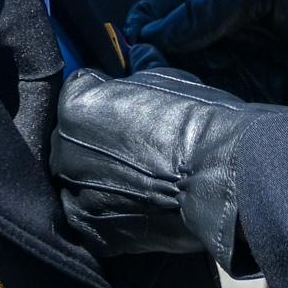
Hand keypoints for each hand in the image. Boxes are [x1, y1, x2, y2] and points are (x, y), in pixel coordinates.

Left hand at [51, 68, 266, 269]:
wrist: (224, 177)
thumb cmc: (198, 121)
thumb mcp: (167, 80)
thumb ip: (137, 75)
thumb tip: (138, 56)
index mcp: (76, 104)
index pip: (78, 92)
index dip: (103, 98)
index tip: (123, 108)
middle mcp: (64, 148)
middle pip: (70, 140)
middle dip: (94, 140)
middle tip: (134, 147)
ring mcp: (75, 193)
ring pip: (77, 179)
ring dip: (98, 177)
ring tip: (137, 179)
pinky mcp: (92, 231)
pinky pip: (89, 215)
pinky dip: (106, 211)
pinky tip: (135, 205)